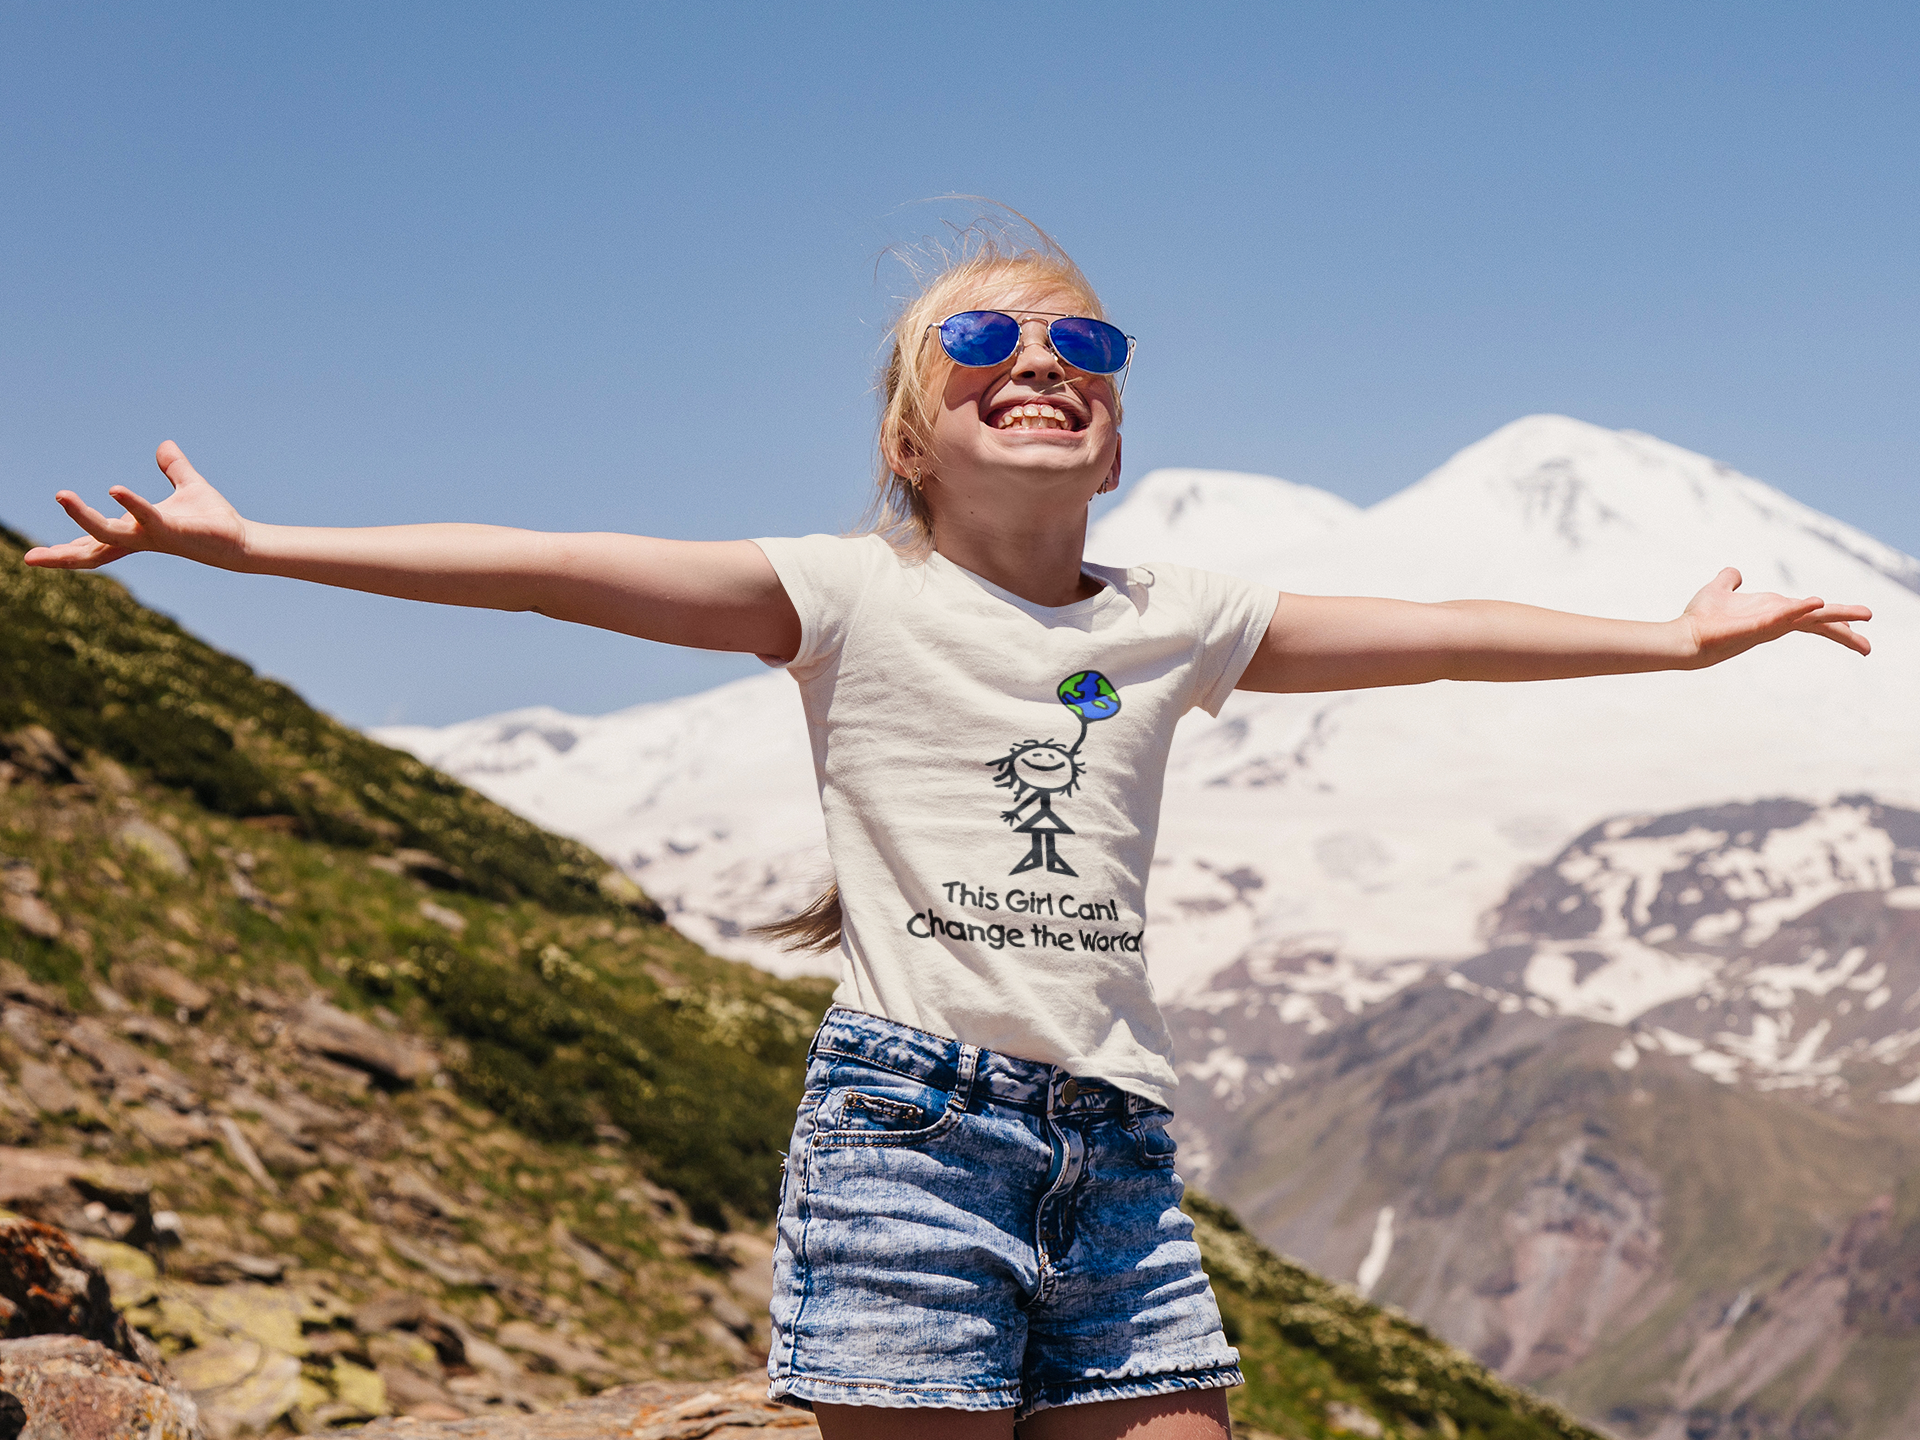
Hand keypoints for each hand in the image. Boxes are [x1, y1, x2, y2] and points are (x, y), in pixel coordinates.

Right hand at [23, 442, 249, 570]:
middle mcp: (139, 539)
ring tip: (62, 495)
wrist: (242, 539)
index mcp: (135, 532)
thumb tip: (164, 447)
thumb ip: (173, 468)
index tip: (36, 556)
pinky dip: (131, 503)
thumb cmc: (213, 520)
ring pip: (109, 535)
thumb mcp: (187, 487)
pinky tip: (114, 490)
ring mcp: (154, 537)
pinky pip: (146, 517)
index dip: (67, 549)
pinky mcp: (173, 532)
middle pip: (92, 551)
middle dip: (62, 554)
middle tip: (29, 558)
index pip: (94, 542)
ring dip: (84, 518)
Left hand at [1680, 567, 1871, 665]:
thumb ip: (1729, 580)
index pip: (1811, 617)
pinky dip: (1799, 610)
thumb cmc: (1700, 619)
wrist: (1683, 635)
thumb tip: (1734, 572)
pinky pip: (1782, 618)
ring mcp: (1769, 625)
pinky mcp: (1756, 628)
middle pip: (1818, 624)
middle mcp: (1776, 620)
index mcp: (1774, 610)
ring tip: (1864, 615)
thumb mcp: (1718, 590)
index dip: (1832, 619)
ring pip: (1810, 620)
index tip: (1854, 627)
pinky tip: (1817, 603)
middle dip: (1845, 631)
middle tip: (1868, 647)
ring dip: (1837, 618)